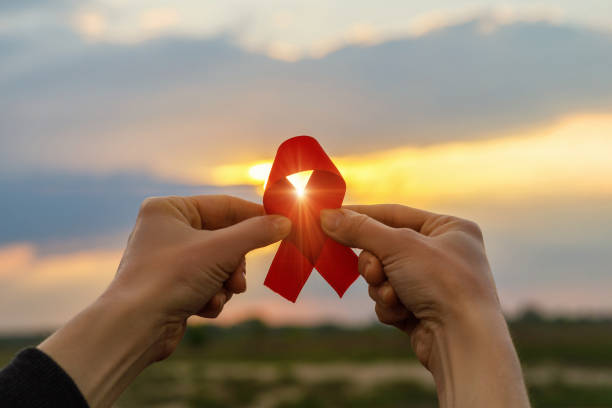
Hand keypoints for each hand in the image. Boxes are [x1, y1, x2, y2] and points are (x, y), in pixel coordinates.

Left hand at [39, 195, 290, 407]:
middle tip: (238, 280)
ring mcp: (168, 260)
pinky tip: (202, 308)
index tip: (282, 225)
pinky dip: (211, 297)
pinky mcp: (171, 287)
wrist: (134, 328)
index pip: (224, 205)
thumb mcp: (222, 250)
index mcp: (169, 209)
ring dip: (224, 284)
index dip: (255, 216)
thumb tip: (285, 222)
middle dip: (234, 264)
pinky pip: (206, 284)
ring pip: (218, 265)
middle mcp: (166, 231)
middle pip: (224, 239)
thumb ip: (257, 233)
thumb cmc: (171, 277)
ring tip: (218, 296)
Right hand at [320, 205, 528, 407]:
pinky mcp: (423, 311)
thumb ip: (359, 229)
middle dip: (375, 263)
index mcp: (450, 228)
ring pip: (383, 276)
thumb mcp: (398, 246)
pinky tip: (403, 314)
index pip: (393, 213)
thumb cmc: (442, 282)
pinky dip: (390, 306)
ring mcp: (434, 284)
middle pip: (384, 247)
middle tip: (374, 271)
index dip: (360, 216)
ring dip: (381, 287)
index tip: (328, 216)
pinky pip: (390, 299)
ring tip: (393, 296)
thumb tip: (326, 215)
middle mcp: (444, 253)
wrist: (464, 341)